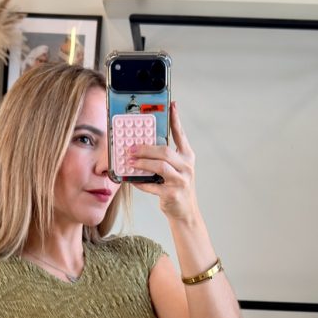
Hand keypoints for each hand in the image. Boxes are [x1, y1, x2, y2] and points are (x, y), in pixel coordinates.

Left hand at [126, 101, 198, 223]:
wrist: (185, 213)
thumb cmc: (176, 188)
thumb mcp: (176, 170)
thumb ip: (164, 158)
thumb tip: (141, 147)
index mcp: (187, 157)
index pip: (181, 134)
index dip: (176, 119)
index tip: (171, 105)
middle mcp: (186, 166)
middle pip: (165, 151)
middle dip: (145, 148)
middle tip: (131, 147)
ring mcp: (181, 181)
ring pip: (160, 166)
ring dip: (142, 163)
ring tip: (131, 162)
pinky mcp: (172, 194)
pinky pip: (152, 185)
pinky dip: (140, 182)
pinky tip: (132, 179)